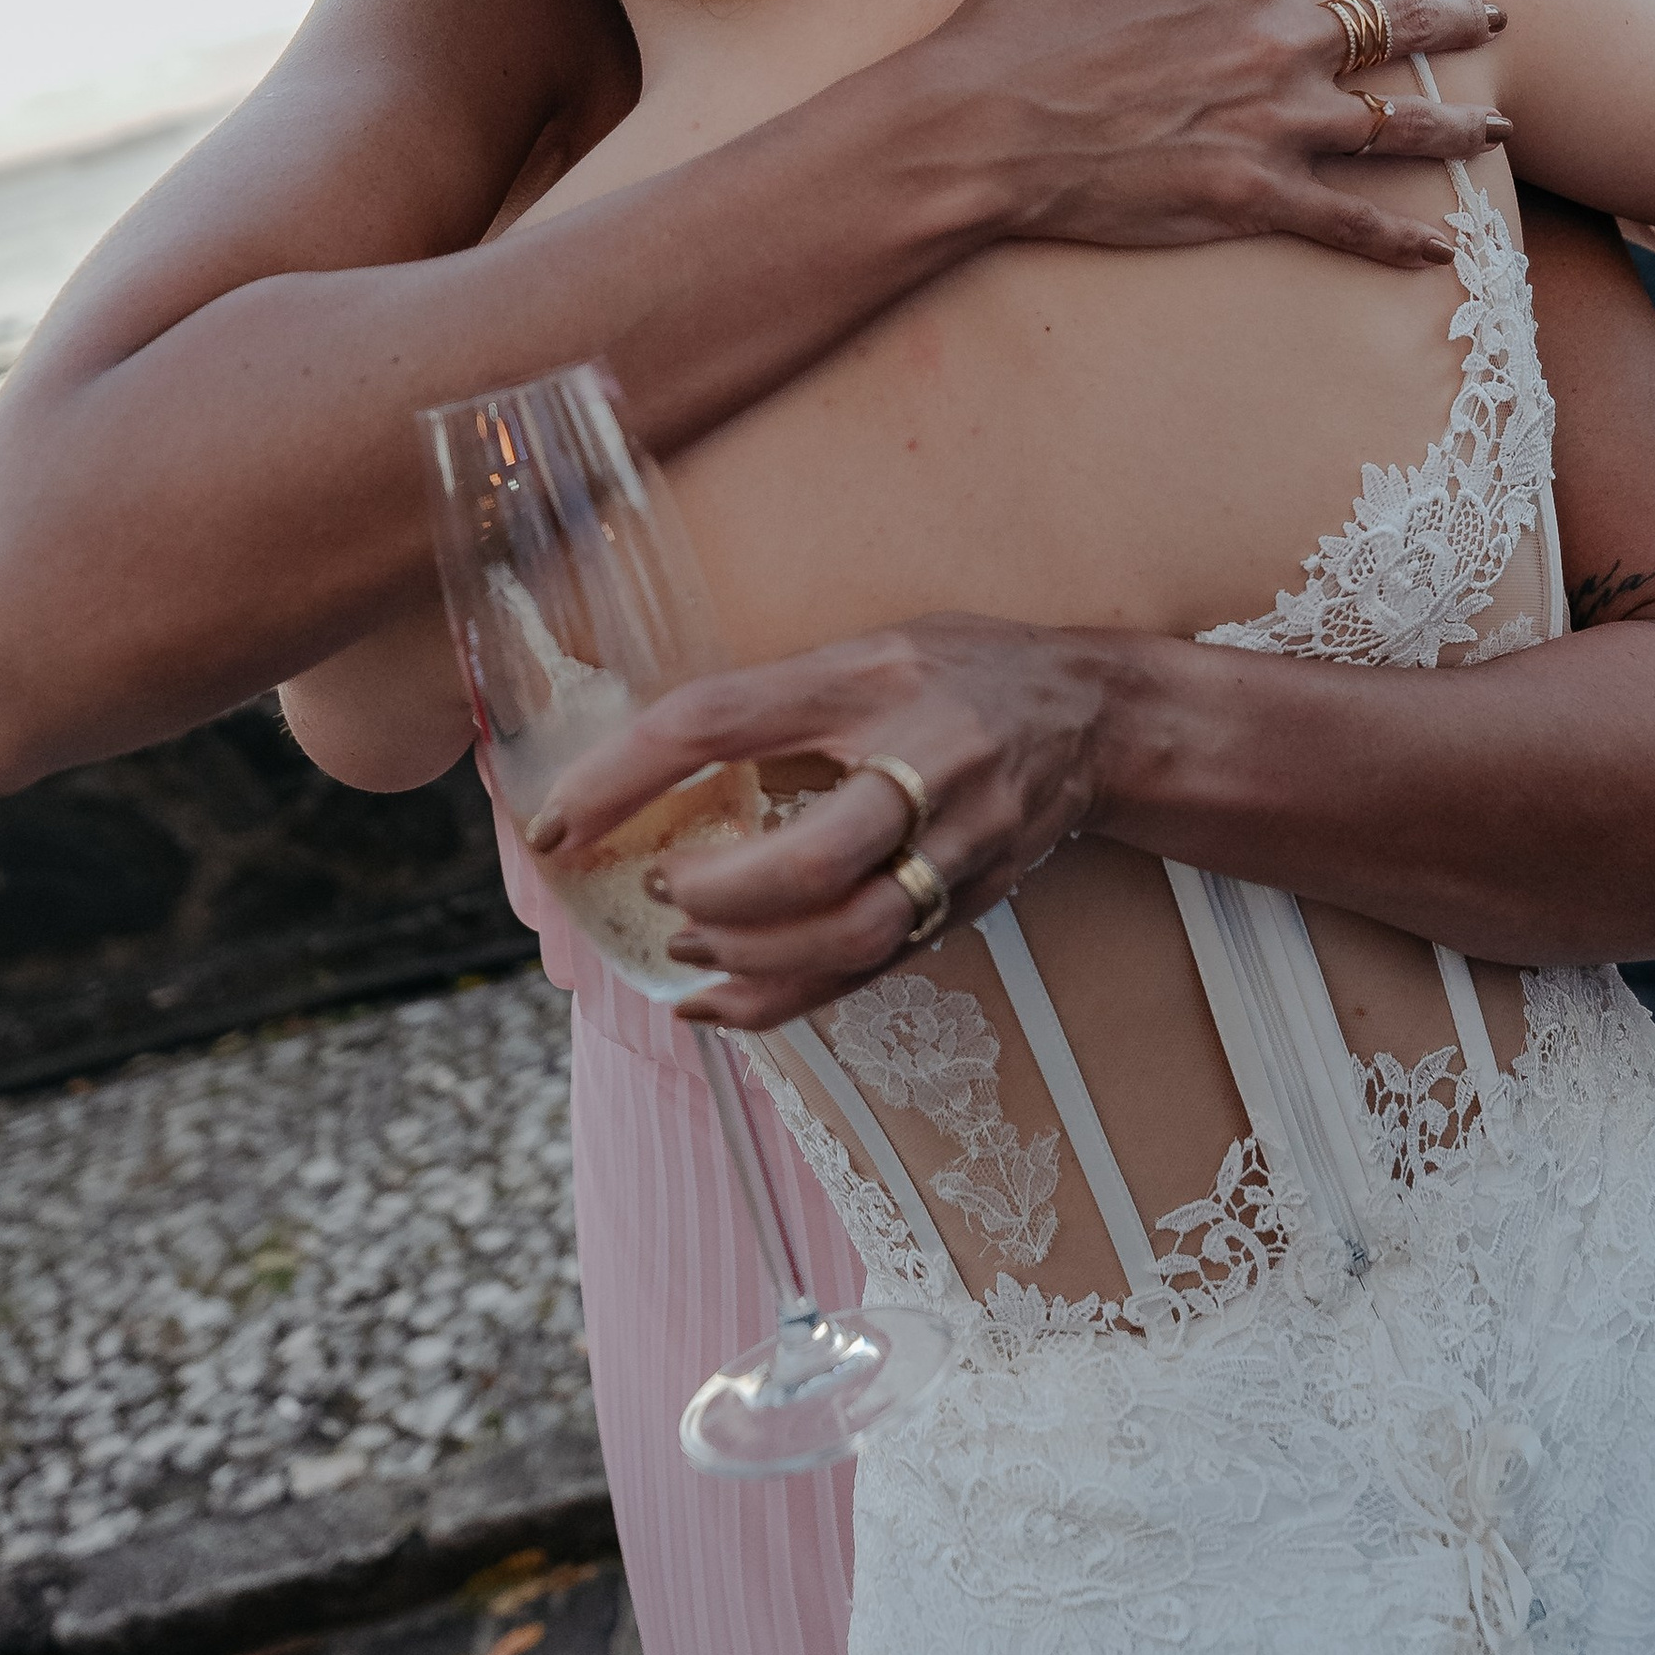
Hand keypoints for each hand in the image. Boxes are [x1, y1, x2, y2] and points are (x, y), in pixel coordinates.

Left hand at [528, 617, 1118, 1030]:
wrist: (1101, 719)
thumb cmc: (967, 669)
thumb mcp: (868, 647)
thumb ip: (776, 695)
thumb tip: (649, 754)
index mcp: (876, 679)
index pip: (724, 721)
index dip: (625, 773)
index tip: (553, 819)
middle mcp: (925, 764)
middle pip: (813, 856)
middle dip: (716, 892)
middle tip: (657, 883)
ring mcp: (957, 845)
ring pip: (849, 933)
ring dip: (749, 956)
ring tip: (685, 943)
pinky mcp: (967, 905)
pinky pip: (868, 972)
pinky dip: (781, 1002)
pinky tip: (715, 1006)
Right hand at [920, 0, 1508, 275]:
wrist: (981, 129)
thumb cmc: (1021, 21)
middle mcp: (1275, 40)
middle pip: (1396, 22)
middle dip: (1456, 15)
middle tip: (1494, 14)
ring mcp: (1273, 124)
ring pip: (1397, 126)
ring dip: (1457, 125)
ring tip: (1499, 124)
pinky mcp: (1253, 196)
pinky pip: (1348, 223)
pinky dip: (1400, 241)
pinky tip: (1442, 250)